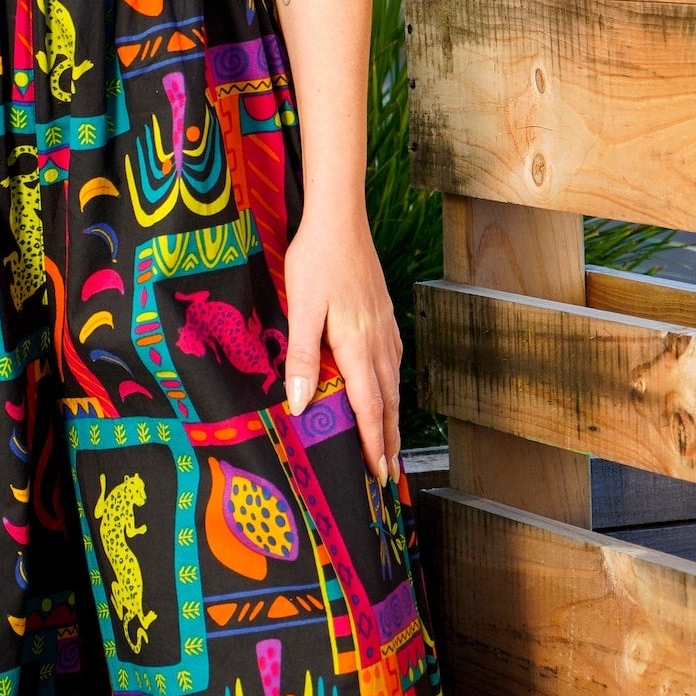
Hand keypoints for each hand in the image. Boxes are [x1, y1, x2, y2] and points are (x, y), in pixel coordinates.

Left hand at [281, 216, 401, 485]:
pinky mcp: (383, 316)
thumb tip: (301, 404)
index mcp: (358, 345)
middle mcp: (378, 342)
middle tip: (388, 475)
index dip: (373, 443)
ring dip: (392, 419)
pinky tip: (387, 391)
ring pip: (394, 385)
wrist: (340, 219)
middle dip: (388, 441)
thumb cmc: (316, 260)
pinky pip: (392, 364)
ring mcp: (385, 329)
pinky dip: (392, 390)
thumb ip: (302, 357)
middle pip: (388, 403)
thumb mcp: (301, 308)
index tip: (378, 473)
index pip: (370, 407)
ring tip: (389, 445)